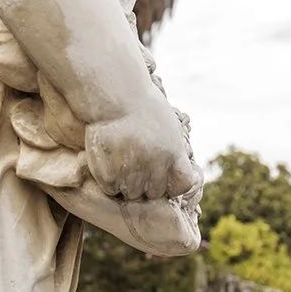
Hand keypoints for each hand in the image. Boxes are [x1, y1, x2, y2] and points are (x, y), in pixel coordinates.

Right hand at [86, 89, 200, 201]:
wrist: (114, 97)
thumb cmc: (144, 109)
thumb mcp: (169, 127)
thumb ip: (175, 153)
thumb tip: (184, 177)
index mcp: (173, 153)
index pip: (183, 185)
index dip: (174, 184)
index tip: (167, 177)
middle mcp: (155, 164)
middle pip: (155, 193)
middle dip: (149, 185)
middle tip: (139, 168)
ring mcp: (130, 170)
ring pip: (132, 194)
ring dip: (129, 185)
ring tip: (123, 164)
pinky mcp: (106, 173)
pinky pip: (111, 190)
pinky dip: (110, 182)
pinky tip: (110, 164)